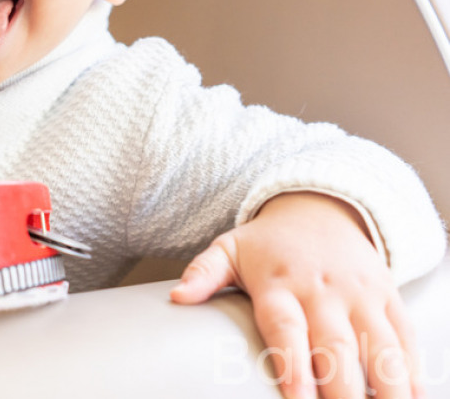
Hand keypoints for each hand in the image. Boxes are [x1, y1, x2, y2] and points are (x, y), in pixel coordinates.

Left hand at [170, 192, 420, 398]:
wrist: (320, 208)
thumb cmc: (268, 244)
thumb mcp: (228, 249)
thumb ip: (203, 274)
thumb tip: (176, 297)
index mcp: (279, 284)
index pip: (286, 328)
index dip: (293, 365)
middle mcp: (323, 291)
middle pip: (337, 348)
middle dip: (342, 391)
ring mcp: (361, 295)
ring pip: (381, 347)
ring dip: (387, 387)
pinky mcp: (389, 298)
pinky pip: (406, 338)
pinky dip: (412, 372)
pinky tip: (412, 397)